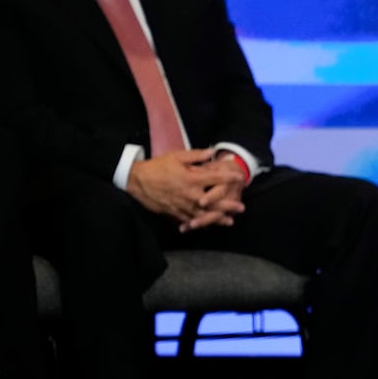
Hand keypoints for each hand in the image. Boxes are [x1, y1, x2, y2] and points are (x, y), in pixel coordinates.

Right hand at [126, 149, 245, 225]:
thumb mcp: (176, 156)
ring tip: (230, 221)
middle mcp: (189, 194)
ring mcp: (182, 206)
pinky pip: (189, 221)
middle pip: (214, 202)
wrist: (136, 180)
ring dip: (218, 219)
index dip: (229, 177)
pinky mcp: (174, 213)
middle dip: (229, 205)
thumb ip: (196, 155)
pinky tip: (207, 227)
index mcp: (191, 178)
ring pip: (204, 215)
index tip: (240, 178)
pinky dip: (199, 224)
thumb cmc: (157, 166)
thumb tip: (212, 151)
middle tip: (241, 207)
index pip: (215, 178)